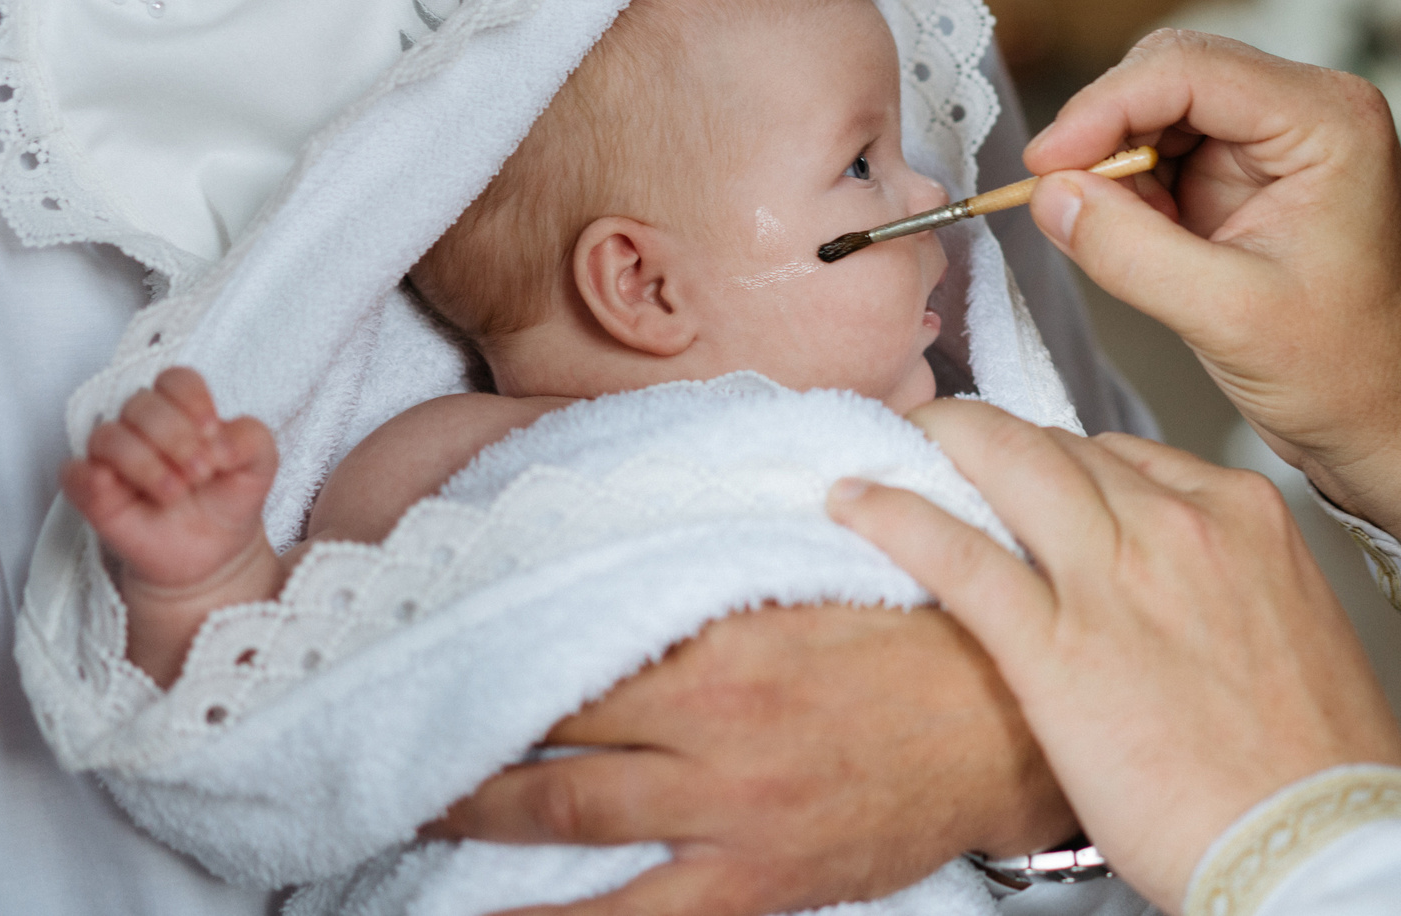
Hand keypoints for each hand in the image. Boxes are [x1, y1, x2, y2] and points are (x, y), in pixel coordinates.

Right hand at [59, 366, 277, 593]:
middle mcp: (142, 427)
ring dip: (144, 462)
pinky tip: (119, 490)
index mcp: (182, 410)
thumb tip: (218, 440)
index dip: (193, 401)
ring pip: (108, 436)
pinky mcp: (90, 492)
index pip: (175, 380)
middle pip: (142, 403)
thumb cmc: (229, 497)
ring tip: (175, 493)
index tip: (212, 434)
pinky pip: (73, 473)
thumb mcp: (261, 464)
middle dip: (175, 437)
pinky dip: (91, 478)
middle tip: (200, 473)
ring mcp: (113, 458)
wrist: (213, 551)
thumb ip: (252, 438)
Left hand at [429, 603, 1072, 915]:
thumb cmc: (921, 633)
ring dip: (480, 818)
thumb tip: (637, 520)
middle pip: (546, 738)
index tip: (433, 643)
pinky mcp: (755, 884)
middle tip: (392, 735)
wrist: (1007, 724)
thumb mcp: (816, 568)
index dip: (491, 649)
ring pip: (566, 823)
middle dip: (461, 746)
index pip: (568, 642)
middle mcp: (707, 728)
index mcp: (720, 638)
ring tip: (415, 812)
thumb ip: (720, 556)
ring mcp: (726, 815)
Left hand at [829, 400, 1400, 914]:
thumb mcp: (1295, 631)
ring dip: (940, 445)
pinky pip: (959, 554)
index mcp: (1242, 517)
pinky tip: (857, 500)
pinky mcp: (1056, 649)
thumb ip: (1231, 586)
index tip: (1034, 474)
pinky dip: (896, 515)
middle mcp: (1175, 526)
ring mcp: (1112, 580)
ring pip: (1006, 465)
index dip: (1065, 461)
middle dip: (994, 437)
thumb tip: (1187, 591)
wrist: (1318, 843)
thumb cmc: (1317, 765)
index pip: (1125, 453)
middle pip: (1058, 445)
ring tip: (893, 444)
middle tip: (945, 439)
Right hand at [1024, 29, 1400, 538]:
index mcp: (1329, 120)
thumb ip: (1131, 251)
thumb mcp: (1230, 318)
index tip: (1045, 166)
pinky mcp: (1251, 173)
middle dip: (1108, 132)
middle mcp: (1308, 110)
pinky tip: (1140, 239)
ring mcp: (1278, 139)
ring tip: (1119, 236)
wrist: (1389, 421)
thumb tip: (1049, 194)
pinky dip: (1133, 188)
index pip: (1189, 68)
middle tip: (1066, 200)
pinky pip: (1166, 151)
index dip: (1104, 106)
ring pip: (1160, 108)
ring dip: (1118, 163)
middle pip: (1170, 73)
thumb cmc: (1346, 372)